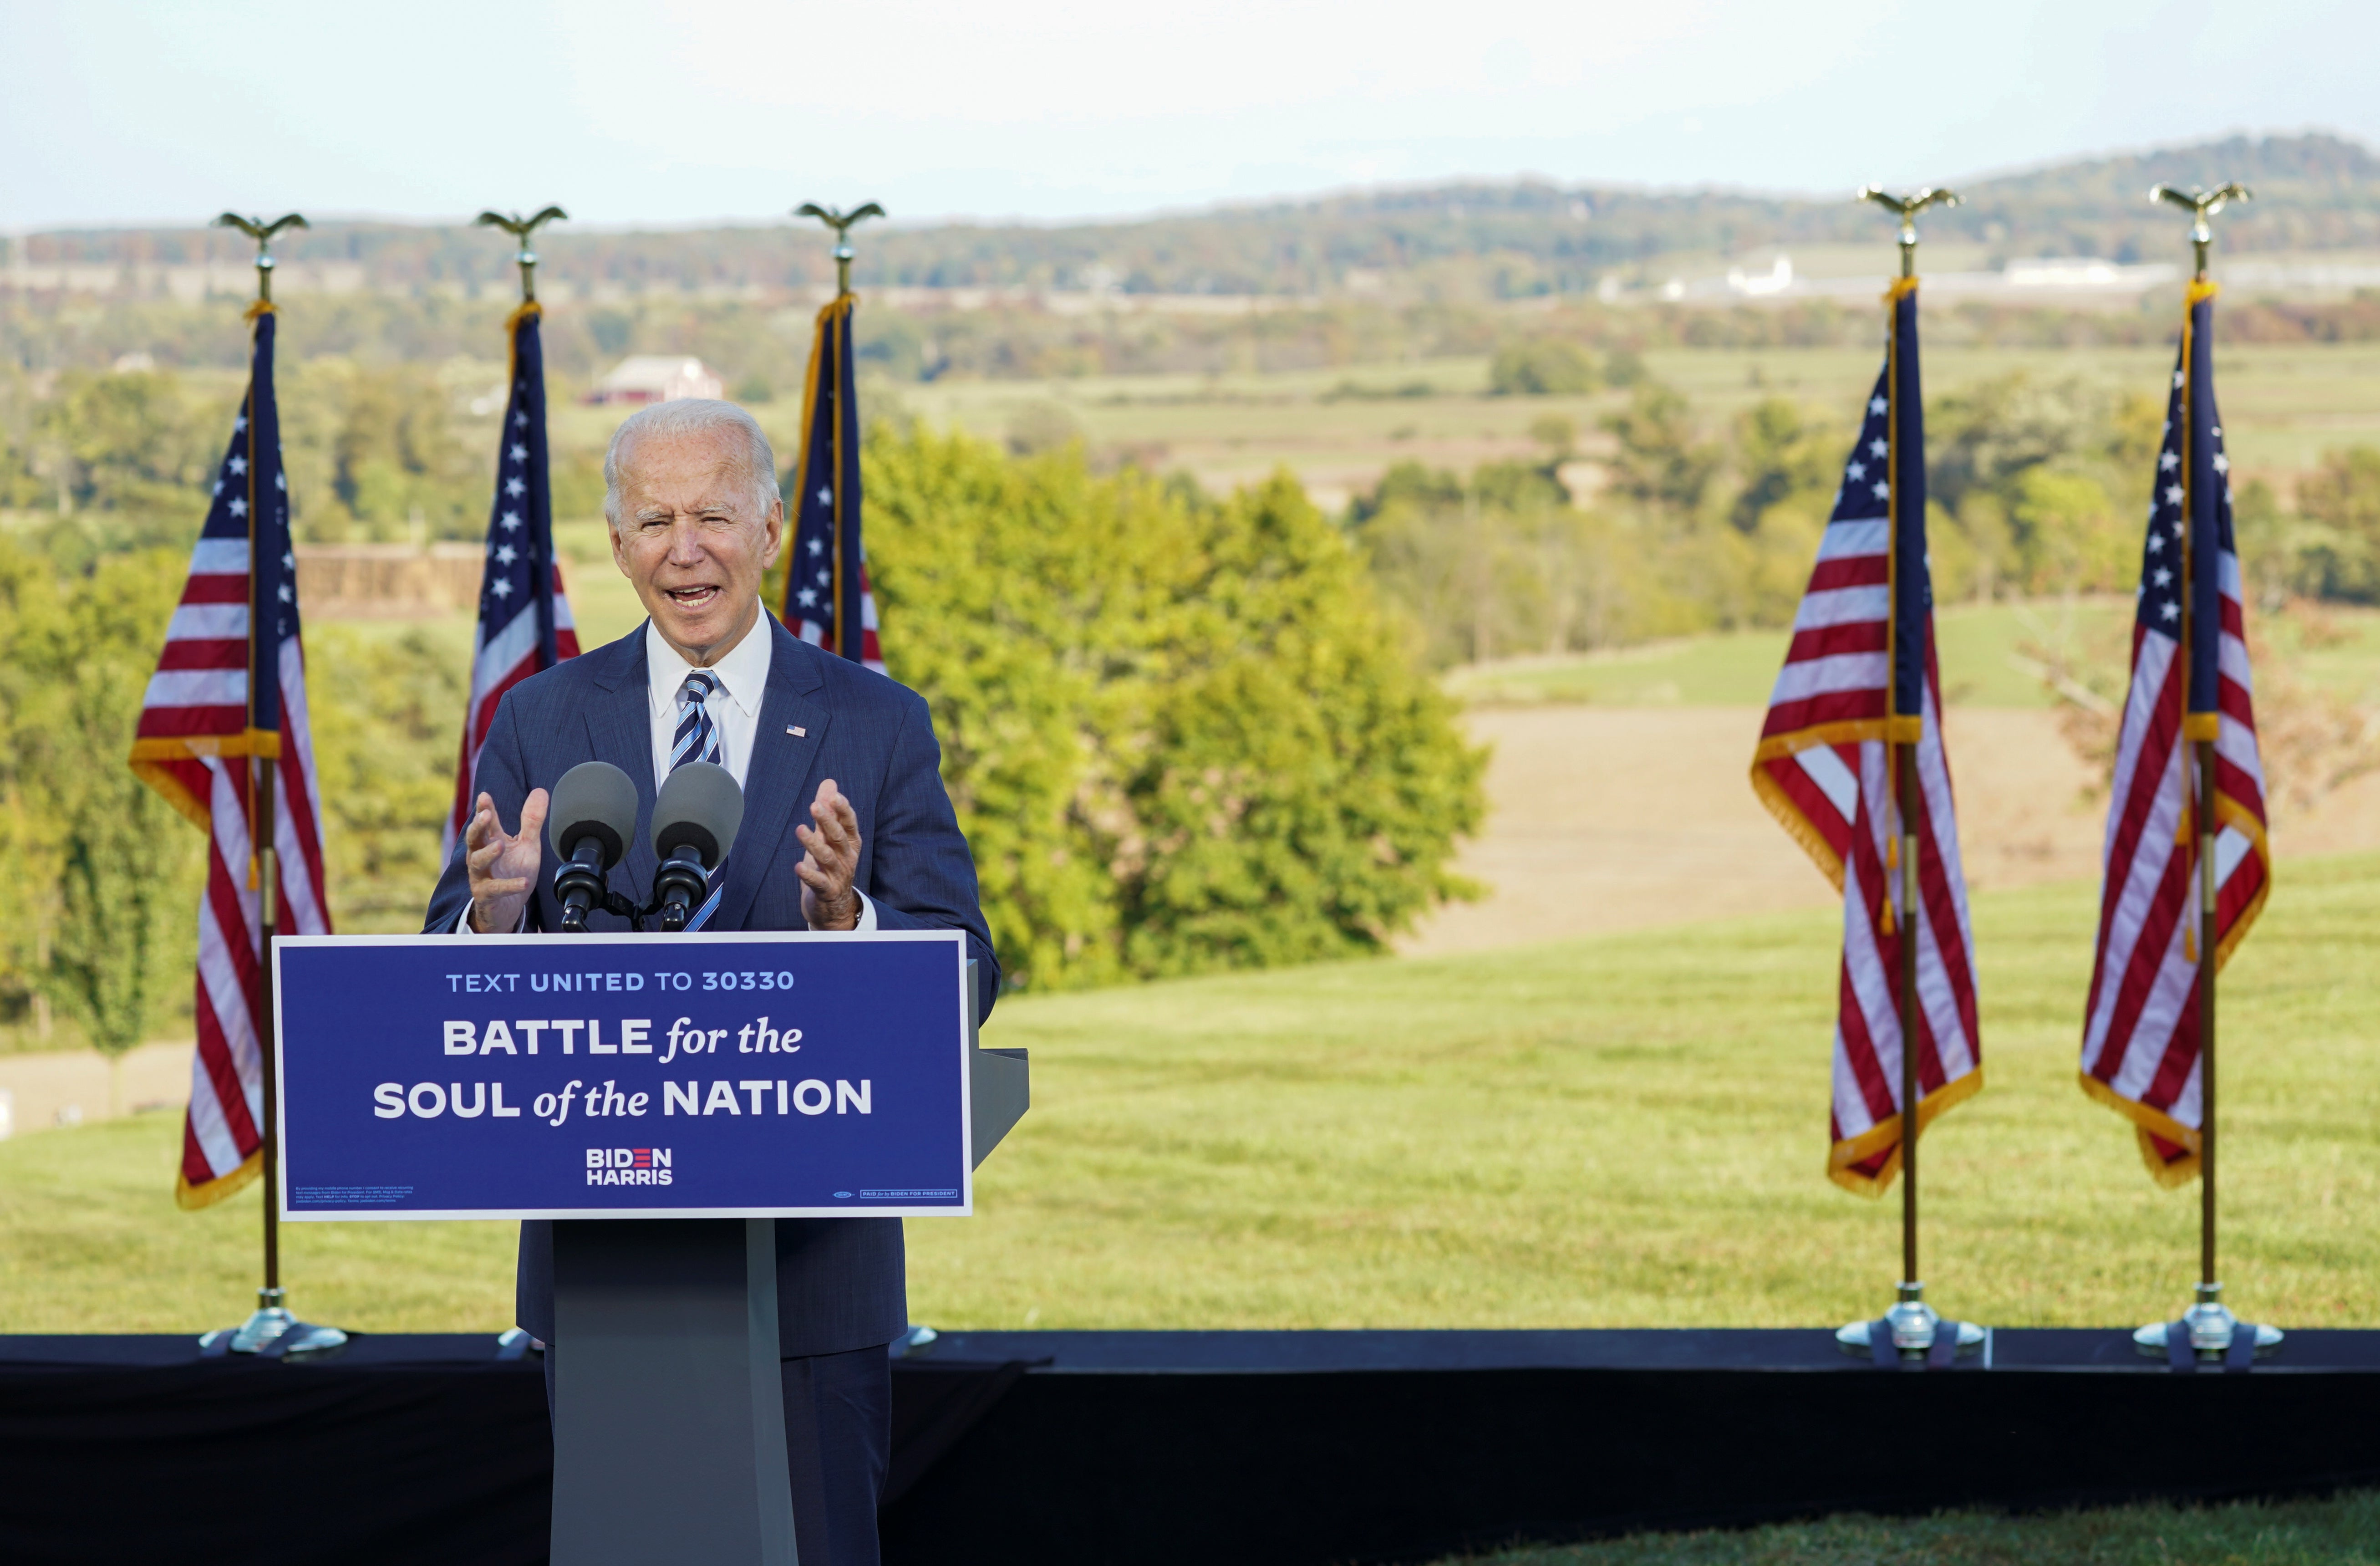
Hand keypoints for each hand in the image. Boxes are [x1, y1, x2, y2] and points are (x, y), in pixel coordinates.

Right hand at [466, 789, 547, 933]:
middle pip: (474, 839)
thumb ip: (531, 820)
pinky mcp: (486, 896)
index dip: (484, 809)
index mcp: (490, 841)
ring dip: (488, 853)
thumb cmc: (514, 871)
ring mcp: (481, 876)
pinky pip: (495, 889)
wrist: (508, 907)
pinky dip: (510, 885)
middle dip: (478, 827)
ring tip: (500, 845)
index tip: (484, 796)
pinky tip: (524, 882)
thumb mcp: (527, 844)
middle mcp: (481, 857)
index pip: (486, 823)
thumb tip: (540, 791)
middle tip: (486, 815)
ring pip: (478, 862)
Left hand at [793, 778, 861, 930]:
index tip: (834, 796)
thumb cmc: (831, 866)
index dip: (843, 810)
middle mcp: (847, 858)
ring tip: (800, 829)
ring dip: (814, 843)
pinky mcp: (827, 891)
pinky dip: (809, 874)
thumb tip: (829, 783)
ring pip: (827, 857)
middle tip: (815, 806)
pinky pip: (818, 882)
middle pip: (839, 837)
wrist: (835, 907)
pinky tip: (798, 867)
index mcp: (850, 843)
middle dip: (828, 821)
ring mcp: (838, 875)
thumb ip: (829, 812)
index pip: (850, 823)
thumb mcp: (830, 838)